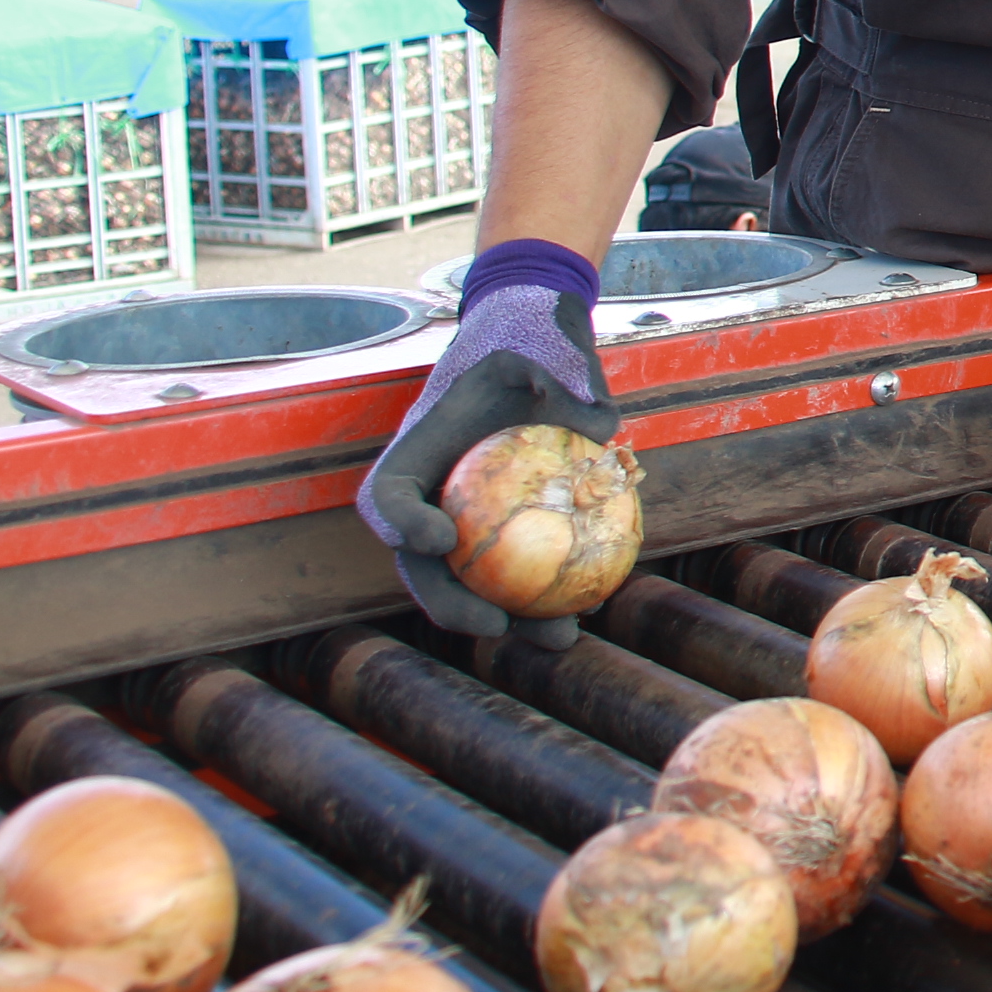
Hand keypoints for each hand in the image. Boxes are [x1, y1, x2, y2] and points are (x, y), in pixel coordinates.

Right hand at [357, 275, 616, 644]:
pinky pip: (520, 579)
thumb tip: (603, 425)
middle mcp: (430, 503)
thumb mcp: (533, 353)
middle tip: (498, 625)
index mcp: (415, 459)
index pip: (388, 498)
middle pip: (425, 569)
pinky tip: (594, 610)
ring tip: (561, 639)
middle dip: (453, 607)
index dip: (401, 525)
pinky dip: (550, 599)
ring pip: (476, 589)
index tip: (441, 539)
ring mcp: (464, 528)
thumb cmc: (523, 356)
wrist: (533, 366)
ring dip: (513, 624)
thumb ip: (560, 381)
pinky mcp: (504, 541)